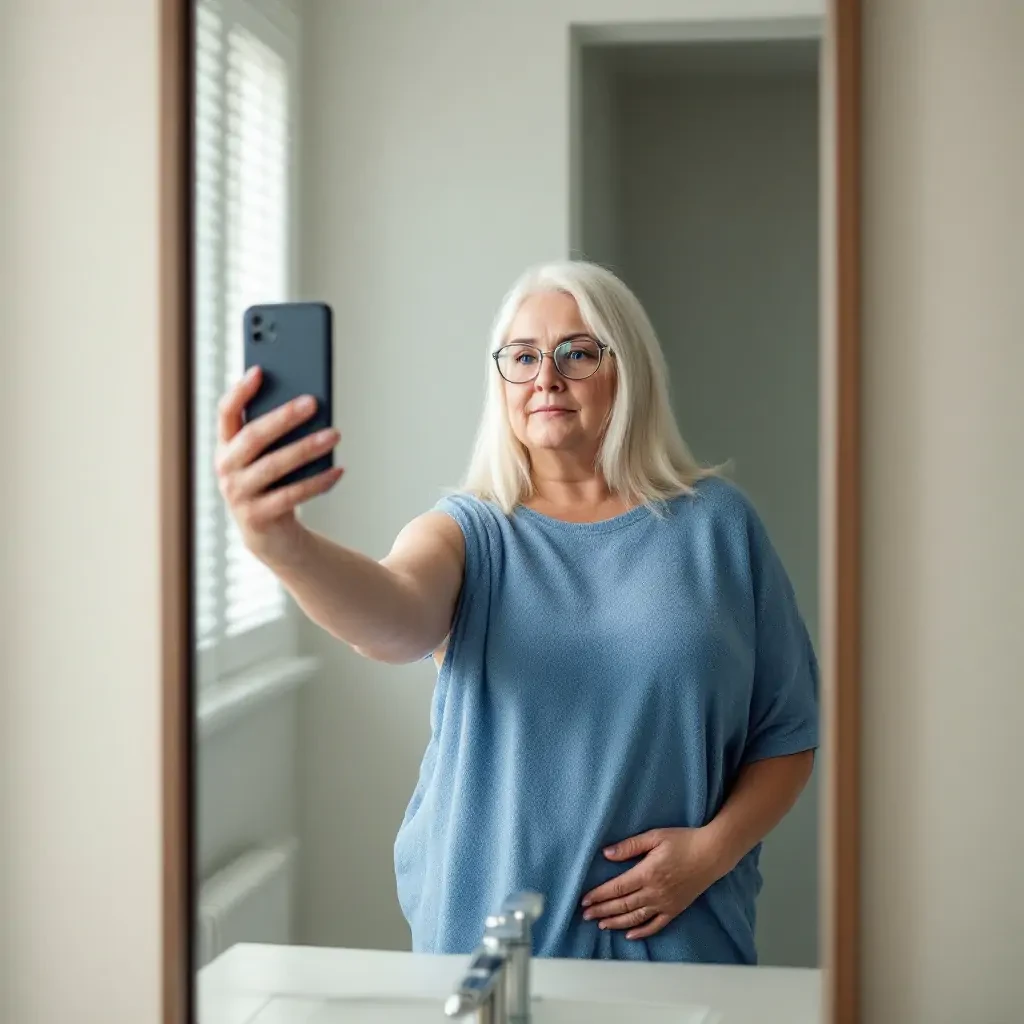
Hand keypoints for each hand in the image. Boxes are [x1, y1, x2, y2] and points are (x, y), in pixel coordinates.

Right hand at [214, 366, 342, 560]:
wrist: (270, 534)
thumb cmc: (273, 484)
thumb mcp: (268, 457)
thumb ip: (277, 433)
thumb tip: (308, 404)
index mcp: (225, 446)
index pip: (226, 412)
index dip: (240, 391)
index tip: (259, 371)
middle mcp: (226, 468)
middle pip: (253, 437)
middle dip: (284, 418)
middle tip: (312, 402)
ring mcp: (238, 494)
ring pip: (274, 466)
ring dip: (306, 448)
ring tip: (334, 434)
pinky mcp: (257, 517)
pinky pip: (291, 495)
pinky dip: (317, 482)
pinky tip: (338, 471)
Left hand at [580, 828, 722, 939]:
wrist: (712, 854)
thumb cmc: (684, 840)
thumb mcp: (654, 836)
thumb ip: (630, 845)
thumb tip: (606, 853)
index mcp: (647, 873)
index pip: (617, 888)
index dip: (599, 895)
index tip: (584, 900)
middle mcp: (654, 892)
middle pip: (622, 905)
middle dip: (602, 910)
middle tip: (585, 915)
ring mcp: (665, 903)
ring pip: (636, 918)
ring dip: (616, 922)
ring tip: (601, 924)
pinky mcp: (675, 909)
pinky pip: (656, 925)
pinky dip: (642, 932)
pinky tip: (630, 935)